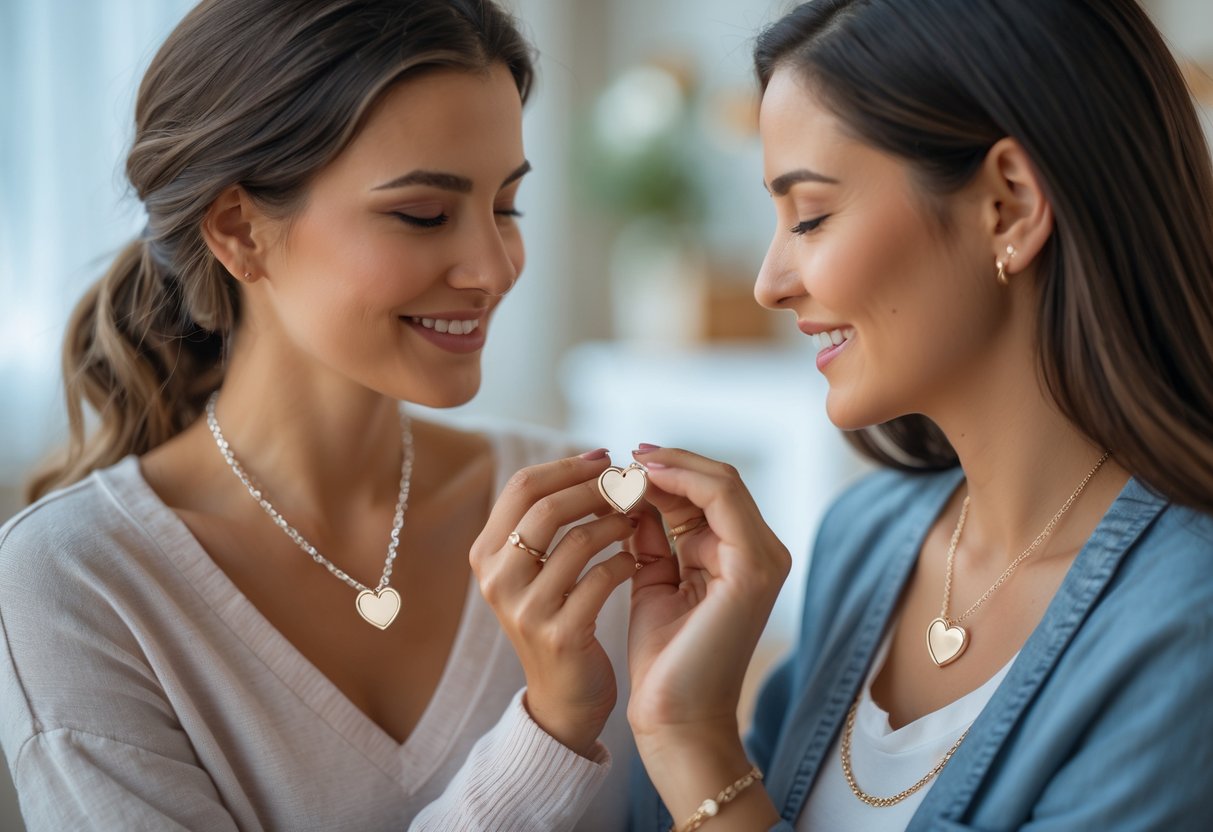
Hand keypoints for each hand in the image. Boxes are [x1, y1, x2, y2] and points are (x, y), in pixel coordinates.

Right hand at [470, 450, 639, 757]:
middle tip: (631, 484)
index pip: (522, 486)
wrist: (565, 698)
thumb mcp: (539, 567)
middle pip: (546, 506)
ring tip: (638, 522)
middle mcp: (495, 578)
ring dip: (617, 523)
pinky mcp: (558, 634)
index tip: (606, 459)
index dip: (567, 466)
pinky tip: (638, 563)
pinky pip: (600, 579)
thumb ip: (552, 519)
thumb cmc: (561, 617)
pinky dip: (626, 562)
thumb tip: (596, 461)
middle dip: (596, 488)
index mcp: (486, 553)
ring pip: (577, 540)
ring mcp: (524, 608)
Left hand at [626, 446, 790, 752]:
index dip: (666, 472)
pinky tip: (640, 483)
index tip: (618, 465)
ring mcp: (763, 557)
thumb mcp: (654, 581)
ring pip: (721, 481)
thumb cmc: (665, 660)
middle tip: (619, 458)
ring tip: (624, 467)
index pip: (708, 492)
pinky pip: (720, 499)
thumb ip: (653, 537)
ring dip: (669, 468)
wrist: (675, 717)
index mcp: (740, 557)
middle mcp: (762, 552)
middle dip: (666, 464)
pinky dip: (679, 481)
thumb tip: (635, 492)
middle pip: (718, 480)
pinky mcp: (753, 566)